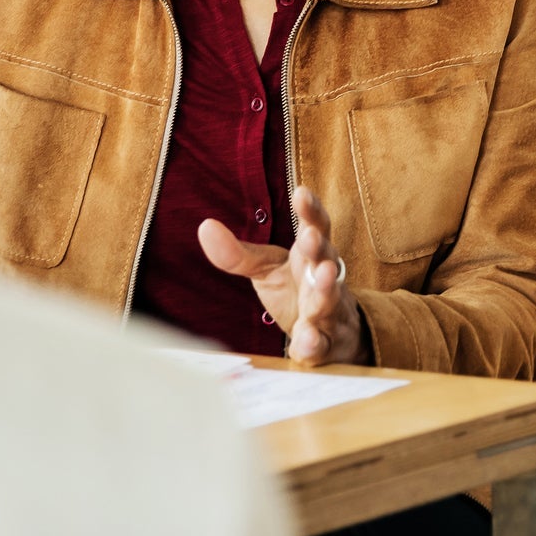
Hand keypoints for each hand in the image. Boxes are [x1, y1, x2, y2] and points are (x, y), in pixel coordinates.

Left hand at [197, 186, 362, 366]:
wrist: (328, 335)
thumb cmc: (294, 292)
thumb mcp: (265, 269)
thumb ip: (237, 253)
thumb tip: (205, 226)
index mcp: (310, 256)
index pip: (315, 226)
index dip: (310, 210)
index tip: (301, 192)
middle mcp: (325, 278)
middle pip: (326, 258)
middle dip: (319, 247)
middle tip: (310, 237)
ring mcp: (330, 310)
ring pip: (331, 298)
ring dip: (327, 288)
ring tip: (322, 277)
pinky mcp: (328, 343)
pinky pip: (323, 343)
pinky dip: (315, 343)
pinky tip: (307, 342)